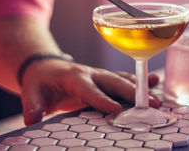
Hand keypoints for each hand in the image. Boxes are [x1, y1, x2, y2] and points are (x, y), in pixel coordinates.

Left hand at [20, 59, 159, 125]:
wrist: (47, 68)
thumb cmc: (39, 81)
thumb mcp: (31, 92)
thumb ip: (32, 106)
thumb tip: (32, 120)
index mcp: (74, 77)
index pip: (89, 90)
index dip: (102, 99)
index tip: (116, 110)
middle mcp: (91, 74)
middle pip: (114, 83)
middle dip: (132, 93)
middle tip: (150, 104)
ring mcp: (100, 76)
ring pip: (123, 80)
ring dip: (140, 89)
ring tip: (157, 99)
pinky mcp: (105, 79)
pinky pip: (124, 79)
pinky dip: (140, 80)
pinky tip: (156, 81)